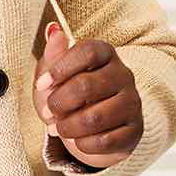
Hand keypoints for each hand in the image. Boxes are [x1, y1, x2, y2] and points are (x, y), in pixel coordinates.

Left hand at [33, 22, 142, 168]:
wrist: (94, 128)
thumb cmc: (72, 96)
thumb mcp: (57, 74)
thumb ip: (54, 55)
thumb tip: (53, 30)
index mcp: (105, 54)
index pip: (87, 51)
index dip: (60, 68)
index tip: (41, 85)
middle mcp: (124, 75)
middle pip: (85, 86)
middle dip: (58, 103)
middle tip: (48, 112)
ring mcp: (132, 103)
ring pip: (93, 118)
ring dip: (67, 127)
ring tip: (59, 128)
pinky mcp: (134, 130)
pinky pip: (104, 141)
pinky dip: (82, 144)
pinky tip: (77, 140)